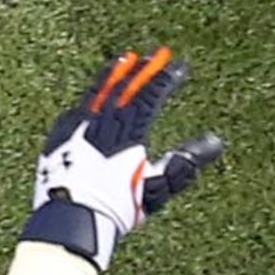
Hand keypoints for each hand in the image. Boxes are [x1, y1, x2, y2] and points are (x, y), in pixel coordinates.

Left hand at [25, 46, 225, 269]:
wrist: (71, 220)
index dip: (166, 78)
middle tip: (154, 54)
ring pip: (97, 93)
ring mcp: (77, 129)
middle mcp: (102, 124)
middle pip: (124, 89)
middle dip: (142, 70)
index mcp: (128, 133)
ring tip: (122, 59)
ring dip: (112, 75)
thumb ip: (185, 163)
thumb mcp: (156, 188)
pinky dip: (88, 99)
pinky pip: (76, 110)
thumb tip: (215, 141)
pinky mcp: (59, 139)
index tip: (179, 66)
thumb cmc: (117, 208)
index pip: (150, 96)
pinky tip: (90, 97)